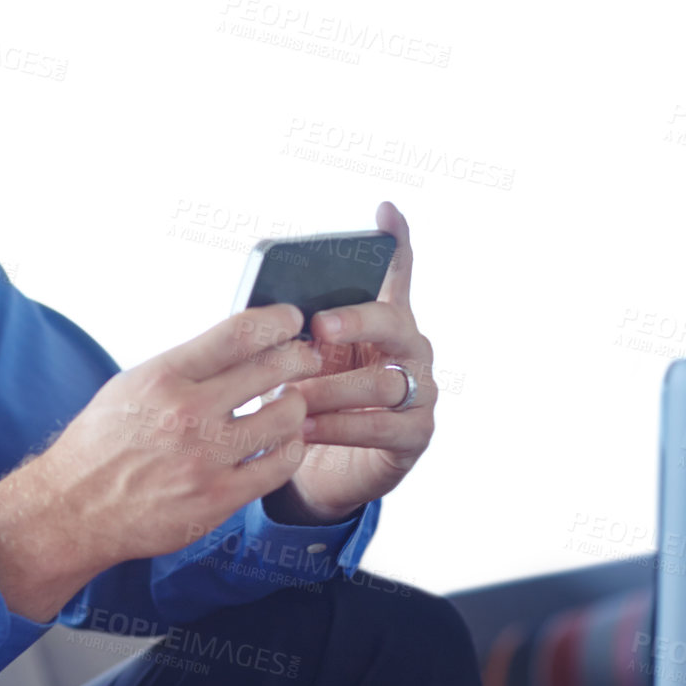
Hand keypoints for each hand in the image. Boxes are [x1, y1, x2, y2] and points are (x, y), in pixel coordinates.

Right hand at [0, 303, 322, 620]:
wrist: (75, 509)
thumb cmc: (102, 445)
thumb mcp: (132, 385)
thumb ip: (184, 365)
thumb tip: (237, 342)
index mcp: (163, 377)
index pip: (238, 333)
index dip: (276, 320)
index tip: (291, 319)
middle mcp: (187, 414)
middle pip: (273, 368)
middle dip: (300, 357)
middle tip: (306, 358)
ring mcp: (206, 459)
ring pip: (286, 417)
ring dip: (296, 404)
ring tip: (289, 404)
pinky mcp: (218, 498)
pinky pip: (281, 466)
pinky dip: (291, 449)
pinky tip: (284, 443)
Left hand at [273, 200, 436, 521]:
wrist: (312, 474)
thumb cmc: (306, 405)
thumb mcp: (296, 363)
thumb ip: (293, 335)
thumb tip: (265, 310)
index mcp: (380, 322)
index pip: (397, 274)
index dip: (396, 243)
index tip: (384, 211)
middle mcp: (409, 350)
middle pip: (394, 322)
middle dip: (356, 320)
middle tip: (318, 326)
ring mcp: (420, 391)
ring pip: (382, 382)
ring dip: (331, 389)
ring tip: (293, 399)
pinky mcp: (415, 434)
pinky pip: (381, 426)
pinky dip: (338, 426)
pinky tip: (306, 429)